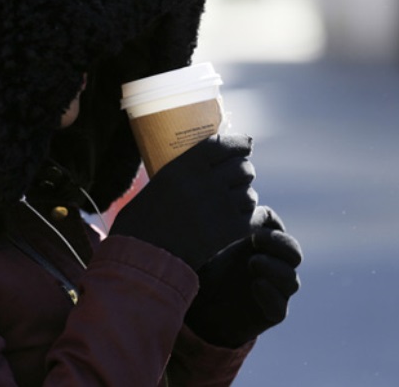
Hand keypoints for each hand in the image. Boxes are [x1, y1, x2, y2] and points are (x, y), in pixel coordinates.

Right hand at [109, 134, 257, 269]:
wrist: (145, 255)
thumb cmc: (143, 219)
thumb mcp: (160, 182)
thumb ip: (185, 171)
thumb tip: (208, 163)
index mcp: (186, 166)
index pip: (224, 144)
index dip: (240, 143)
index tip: (245, 145)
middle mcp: (207, 182)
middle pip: (243, 168)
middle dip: (242, 171)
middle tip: (235, 177)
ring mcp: (221, 207)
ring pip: (250, 193)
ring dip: (244, 195)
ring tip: (232, 202)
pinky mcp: (230, 231)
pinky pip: (254, 216)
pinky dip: (251, 216)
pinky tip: (243, 218)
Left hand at [184, 207, 302, 347]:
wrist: (196, 307)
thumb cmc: (201, 267)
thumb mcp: (206, 244)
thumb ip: (219, 226)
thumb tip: (228, 206)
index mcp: (259, 246)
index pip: (277, 229)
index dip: (271, 223)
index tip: (253, 221)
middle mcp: (272, 267)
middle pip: (293, 253)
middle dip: (279, 243)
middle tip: (257, 238)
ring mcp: (273, 291)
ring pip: (291, 281)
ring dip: (276, 269)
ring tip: (253, 262)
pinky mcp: (269, 315)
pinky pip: (279, 308)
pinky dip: (271, 296)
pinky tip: (256, 285)